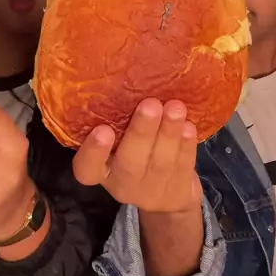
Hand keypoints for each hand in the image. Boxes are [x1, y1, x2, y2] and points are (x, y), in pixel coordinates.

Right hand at [73, 98, 201, 213]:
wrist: (165, 198)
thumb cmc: (134, 157)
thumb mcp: (116, 147)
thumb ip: (116, 123)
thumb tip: (124, 78)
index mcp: (100, 171)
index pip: (86, 168)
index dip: (93, 151)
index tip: (102, 129)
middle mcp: (123, 182)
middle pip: (129, 162)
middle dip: (141, 132)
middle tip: (150, 104)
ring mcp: (152, 189)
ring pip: (160, 161)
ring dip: (169, 132)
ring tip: (175, 107)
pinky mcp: (178, 189)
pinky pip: (183, 166)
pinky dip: (187, 145)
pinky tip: (189, 126)